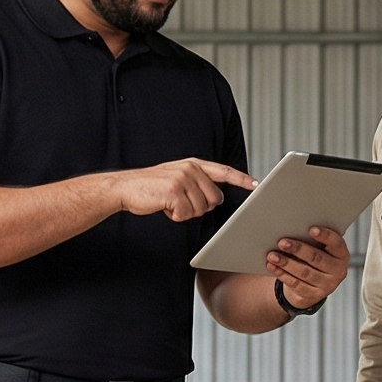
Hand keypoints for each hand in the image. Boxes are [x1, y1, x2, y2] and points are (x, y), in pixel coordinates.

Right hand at [106, 159, 254, 222]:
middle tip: (180, 202)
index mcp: (194, 164)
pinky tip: (164, 207)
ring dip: (185, 213)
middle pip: (214, 199)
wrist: (126, 187)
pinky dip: (176, 216)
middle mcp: (191, 169)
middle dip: (200, 207)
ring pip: (201, 209)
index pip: (224, 171)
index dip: (241, 179)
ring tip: (170, 203)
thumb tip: (215, 198)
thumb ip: (197, 182)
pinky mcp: (174, 191)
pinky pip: (186, 214)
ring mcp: (182, 179)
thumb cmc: (152, 186)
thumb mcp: (177, 177)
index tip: (255, 185)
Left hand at [266, 226, 348, 310]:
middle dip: (298, 249)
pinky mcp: (313, 295)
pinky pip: (296, 284)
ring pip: (304, 272)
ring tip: (272, 255)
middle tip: (282, 242)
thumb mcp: (319, 249)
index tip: (311, 229)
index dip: (325, 236)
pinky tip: (271, 266)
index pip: (336, 243)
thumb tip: (292, 229)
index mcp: (342, 254)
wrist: (313, 285)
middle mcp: (338, 271)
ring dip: (286, 263)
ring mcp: (326, 285)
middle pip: (317, 258)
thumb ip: (313, 241)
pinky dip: (282, 274)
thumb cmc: (315, 258)